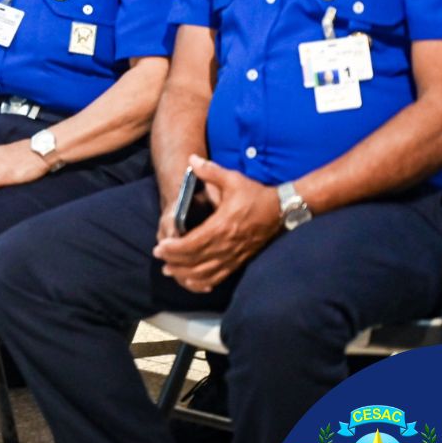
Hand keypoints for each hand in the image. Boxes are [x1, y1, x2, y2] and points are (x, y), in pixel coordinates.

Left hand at [152, 154, 281, 292]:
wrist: (282, 210)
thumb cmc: (255, 194)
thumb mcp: (233, 178)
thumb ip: (210, 171)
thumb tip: (191, 159)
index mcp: (222, 225)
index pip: (193, 243)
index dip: (174, 249)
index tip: (159, 248)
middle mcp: (227, 244)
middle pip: (196, 261)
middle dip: (175, 262)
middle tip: (159, 259)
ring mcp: (234, 255)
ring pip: (206, 272)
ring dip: (186, 275)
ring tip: (170, 272)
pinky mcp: (240, 260)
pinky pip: (220, 276)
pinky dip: (204, 282)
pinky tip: (193, 283)